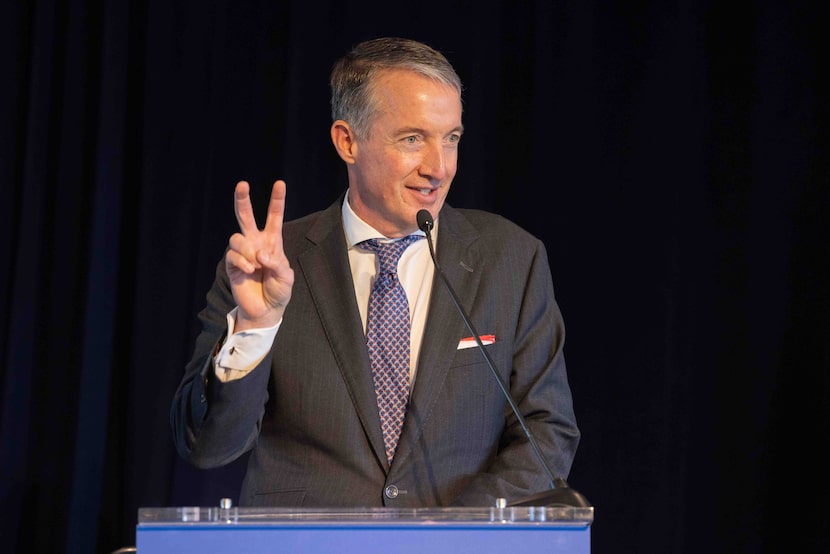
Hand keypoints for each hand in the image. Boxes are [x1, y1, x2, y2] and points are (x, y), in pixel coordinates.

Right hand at [225, 180, 294, 330]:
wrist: (266, 310)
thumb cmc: (279, 291)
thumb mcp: (286, 278)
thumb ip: (277, 264)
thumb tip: (260, 254)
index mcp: (272, 242)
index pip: (274, 217)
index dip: (277, 200)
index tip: (280, 183)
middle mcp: (256, 243)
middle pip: (246, 216)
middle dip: (242, 200)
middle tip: (242, 184)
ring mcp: (243, 253)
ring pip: (236, 237)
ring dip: (247, 250)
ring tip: (255, 265)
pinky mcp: (232, 265)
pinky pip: (232, 255)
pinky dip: (242, 262)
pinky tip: (249, 271)